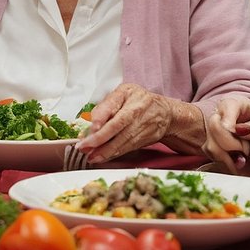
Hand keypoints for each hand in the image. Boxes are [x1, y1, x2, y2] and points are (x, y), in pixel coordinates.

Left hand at [75, 83, 203, 161]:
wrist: (165, 113)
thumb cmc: (140, 100)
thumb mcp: (123, 92)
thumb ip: (107, 104)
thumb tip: (91, 121)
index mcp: (129, 95)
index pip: (114, 106)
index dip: (102, 117)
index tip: (92, 127)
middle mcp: (136, 112)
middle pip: (117, 127)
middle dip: (99, 139)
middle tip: (84, 146)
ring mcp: (140, 127)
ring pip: (121, 141)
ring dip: (104, 151)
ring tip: (90, 156)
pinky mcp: (142, 140)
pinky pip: (125, 149)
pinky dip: (112, 155)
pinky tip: (101, 158)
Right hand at [206, 98, 249, 201]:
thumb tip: (238, 129)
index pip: (230, 105)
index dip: (226, 116)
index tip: (231, 130)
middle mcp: (244, 124)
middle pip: (215, 123)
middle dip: (223, 137)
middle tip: (240, 151)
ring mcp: (241, 142)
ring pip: (213, 141)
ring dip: (222, 152)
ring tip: (241, 161)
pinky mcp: (241, 160)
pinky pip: (220, 158)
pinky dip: (224, 163)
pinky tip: (238, 167)